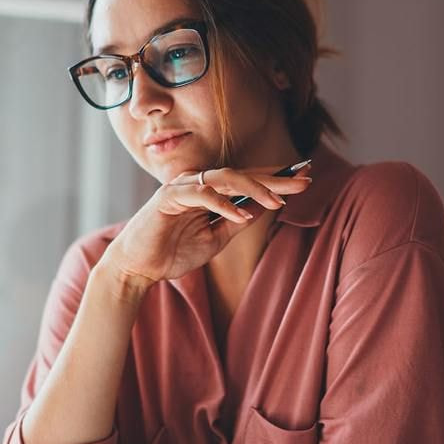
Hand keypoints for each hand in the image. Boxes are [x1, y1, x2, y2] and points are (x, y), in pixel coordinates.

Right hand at [100, 164, 311, 287]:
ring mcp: (182, 187)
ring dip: (254, 188)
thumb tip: (264, 208)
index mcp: (209, 191)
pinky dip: (222, 204)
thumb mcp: (215, 239)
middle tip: (304, 181)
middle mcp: (197, 183)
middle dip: (274, 179)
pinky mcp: (167, 198)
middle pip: (242, 174)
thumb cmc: (173, 252)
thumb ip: (236, 222)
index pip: (247, 180)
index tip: (304, 179)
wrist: (139, 268)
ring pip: (224, 178)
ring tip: (278, 201)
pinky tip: (242, 215)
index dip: (275, 179)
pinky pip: (201, 194)